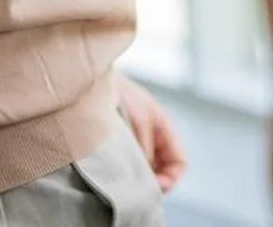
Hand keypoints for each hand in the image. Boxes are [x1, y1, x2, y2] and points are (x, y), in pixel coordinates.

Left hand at [117, 76, 186, 191]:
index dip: (170, 178)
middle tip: (135, 190)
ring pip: (145, 167)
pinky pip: (129, 162)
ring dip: (138, 176)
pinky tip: (112, 172)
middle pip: (163, 169)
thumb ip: (146, 148)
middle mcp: (152, 136)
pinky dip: (125, 170)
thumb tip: (146, 175)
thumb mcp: (139, 120)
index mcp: (163, 129)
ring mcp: (136, 138)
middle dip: (153, 181)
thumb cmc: (120, 93)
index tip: (152, 188)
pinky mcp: (119, 141)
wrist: (93, 81)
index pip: (179, 162)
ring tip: (122, 181)